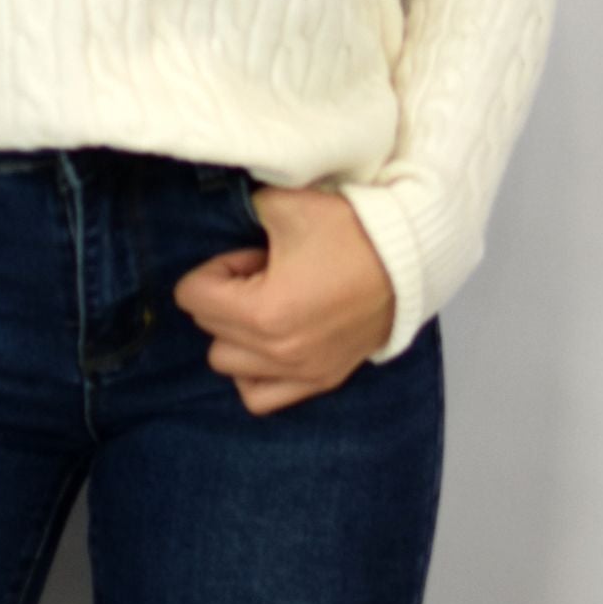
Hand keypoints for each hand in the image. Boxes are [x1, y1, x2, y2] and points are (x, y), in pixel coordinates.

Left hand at [172, 184, 396, 412]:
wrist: (409, 259)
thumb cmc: (349, 231)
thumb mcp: (286, 205)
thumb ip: (243, 211)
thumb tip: (228, 221)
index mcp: (263, 311)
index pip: (193, 297)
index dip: (215, 268)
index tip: (250, 256)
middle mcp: (277, 352)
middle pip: (208, 329)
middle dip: (224, 296)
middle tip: (261, 274)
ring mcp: (301, 372)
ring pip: (227, 365)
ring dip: (234, 334)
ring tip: (266, 306)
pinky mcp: (321, 381)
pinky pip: (260, 398)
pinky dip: (254, 372)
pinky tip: (270, 342)